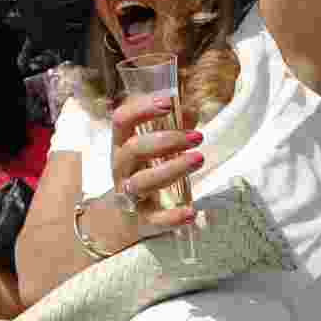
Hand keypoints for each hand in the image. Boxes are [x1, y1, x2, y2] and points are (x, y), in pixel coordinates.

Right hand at [110, 94, 203, 239]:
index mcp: (122, 143)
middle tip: (197, 137)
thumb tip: (190, 110)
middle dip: (166, 140)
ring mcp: (128, 192)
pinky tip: (192, 211)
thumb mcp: (152, 146)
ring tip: (200, 159)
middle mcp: (121, 166)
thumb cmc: (144, 169)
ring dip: (172, 169)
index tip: (168, 102)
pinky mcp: (142, 218)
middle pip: (134, 149)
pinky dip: (172, 216)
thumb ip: (171, 126)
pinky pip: (154, 219)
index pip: (122, 120)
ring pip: (143, 181)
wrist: (126, 215)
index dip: (142, 109)